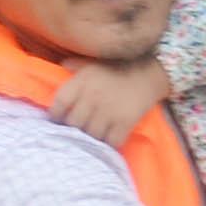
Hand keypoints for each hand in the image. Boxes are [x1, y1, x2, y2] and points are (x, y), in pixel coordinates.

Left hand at [49, 55, 167, 143]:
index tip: (57, 119)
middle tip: (77, 130)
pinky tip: (109, 139)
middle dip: (73, 128)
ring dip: (91, 137)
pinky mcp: (125, 122)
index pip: (59, 103)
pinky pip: (111, 141)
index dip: (55, 115)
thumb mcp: (95, 62)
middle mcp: (92, 97)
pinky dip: (109, 143)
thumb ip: (76, 65)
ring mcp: (109, 111)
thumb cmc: (119, 67)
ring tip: (93, 136)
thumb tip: (61, 67)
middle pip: (73, 123)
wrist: (150, 73)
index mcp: (82, 81)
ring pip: (91, 135)